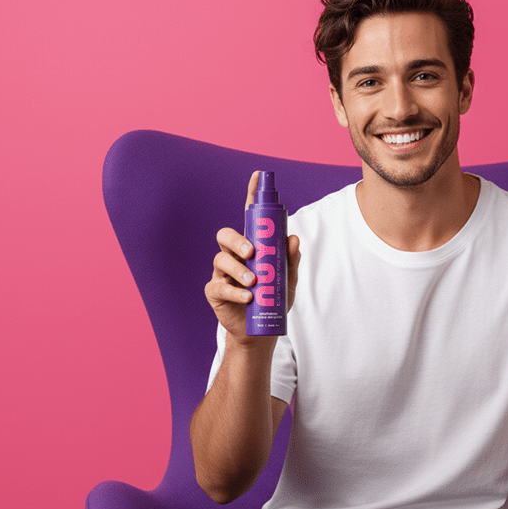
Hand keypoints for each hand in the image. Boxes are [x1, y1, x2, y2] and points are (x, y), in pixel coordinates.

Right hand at [205, 170, 300, 344]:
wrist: (260, 332)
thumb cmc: (272, 302)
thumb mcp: (288, 281)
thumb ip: (290, 261)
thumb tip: (293, 238)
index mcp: (251, 247)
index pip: (249, 217)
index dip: (252, 195)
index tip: (258, 176)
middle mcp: (234, 256)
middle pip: (225, 235)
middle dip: (238, 240)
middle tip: (252, 253)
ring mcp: (222, 273)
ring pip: (221, 259)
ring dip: (238, 269)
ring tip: (254, 283)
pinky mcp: (214, 292)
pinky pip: (219, 286)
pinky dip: (234, 291)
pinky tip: (247, 297)